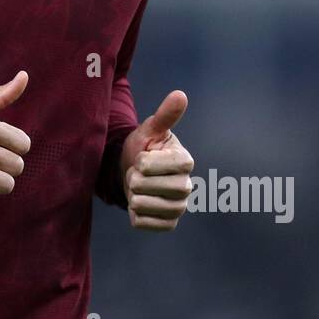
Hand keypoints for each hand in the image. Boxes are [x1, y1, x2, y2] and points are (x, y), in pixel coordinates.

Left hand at [120, 90, 192, 230]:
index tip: (142, 157)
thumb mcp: (150, 129)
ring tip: (138, 186)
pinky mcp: (169, 224)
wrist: (134, 173)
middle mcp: (187, 186)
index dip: (142, 161)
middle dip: (133, 177)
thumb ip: (165, 115)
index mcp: (185, 161)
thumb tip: (180, 94)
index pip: (155, 165)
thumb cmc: (144, 147)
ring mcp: (179, 207)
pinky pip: (141, 222)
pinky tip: (140, 203)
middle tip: (137, 172)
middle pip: (146, 186)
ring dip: (131, 194)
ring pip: (141, 204)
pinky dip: (133, 213)